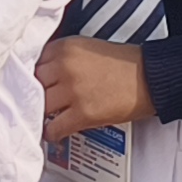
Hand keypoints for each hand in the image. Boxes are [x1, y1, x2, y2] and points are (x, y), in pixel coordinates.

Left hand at [39, 35, 155, 141]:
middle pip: (32, 84)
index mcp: (66, 47)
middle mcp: (66, 66)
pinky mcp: (83, 113)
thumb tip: (42, 74)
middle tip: (37, 102)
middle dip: (34, 94)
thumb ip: (62, 57)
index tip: (32, 85)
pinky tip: (55, 132)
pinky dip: (52, 134)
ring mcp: (73, 91)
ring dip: (41, 114)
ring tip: (46, 117)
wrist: (150, 77)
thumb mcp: (87, 48)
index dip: (32, 76)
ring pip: (40, 106)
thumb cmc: (123, 64)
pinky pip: (53, 128)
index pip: (32, 62)